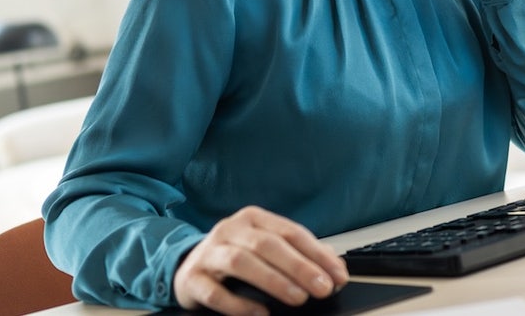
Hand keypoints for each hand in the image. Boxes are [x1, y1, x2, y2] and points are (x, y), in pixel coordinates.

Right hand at [172, 206, 347, 314]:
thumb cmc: (235, 256)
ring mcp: (209, 253)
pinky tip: (261, 313)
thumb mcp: (266, 247)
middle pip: (268, 245)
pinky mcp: (192, 278)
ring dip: (274, 281)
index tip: (338, 275)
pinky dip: (241, 304)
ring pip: (242, 262)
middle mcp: (230, 230)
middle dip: (300, 267)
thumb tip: (334, 267)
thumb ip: (299, 254)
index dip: (318, 254)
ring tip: (298, 298)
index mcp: (253, 219)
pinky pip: (216, 292)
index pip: (291, 232)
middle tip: (323, 288)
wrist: (187, 266)